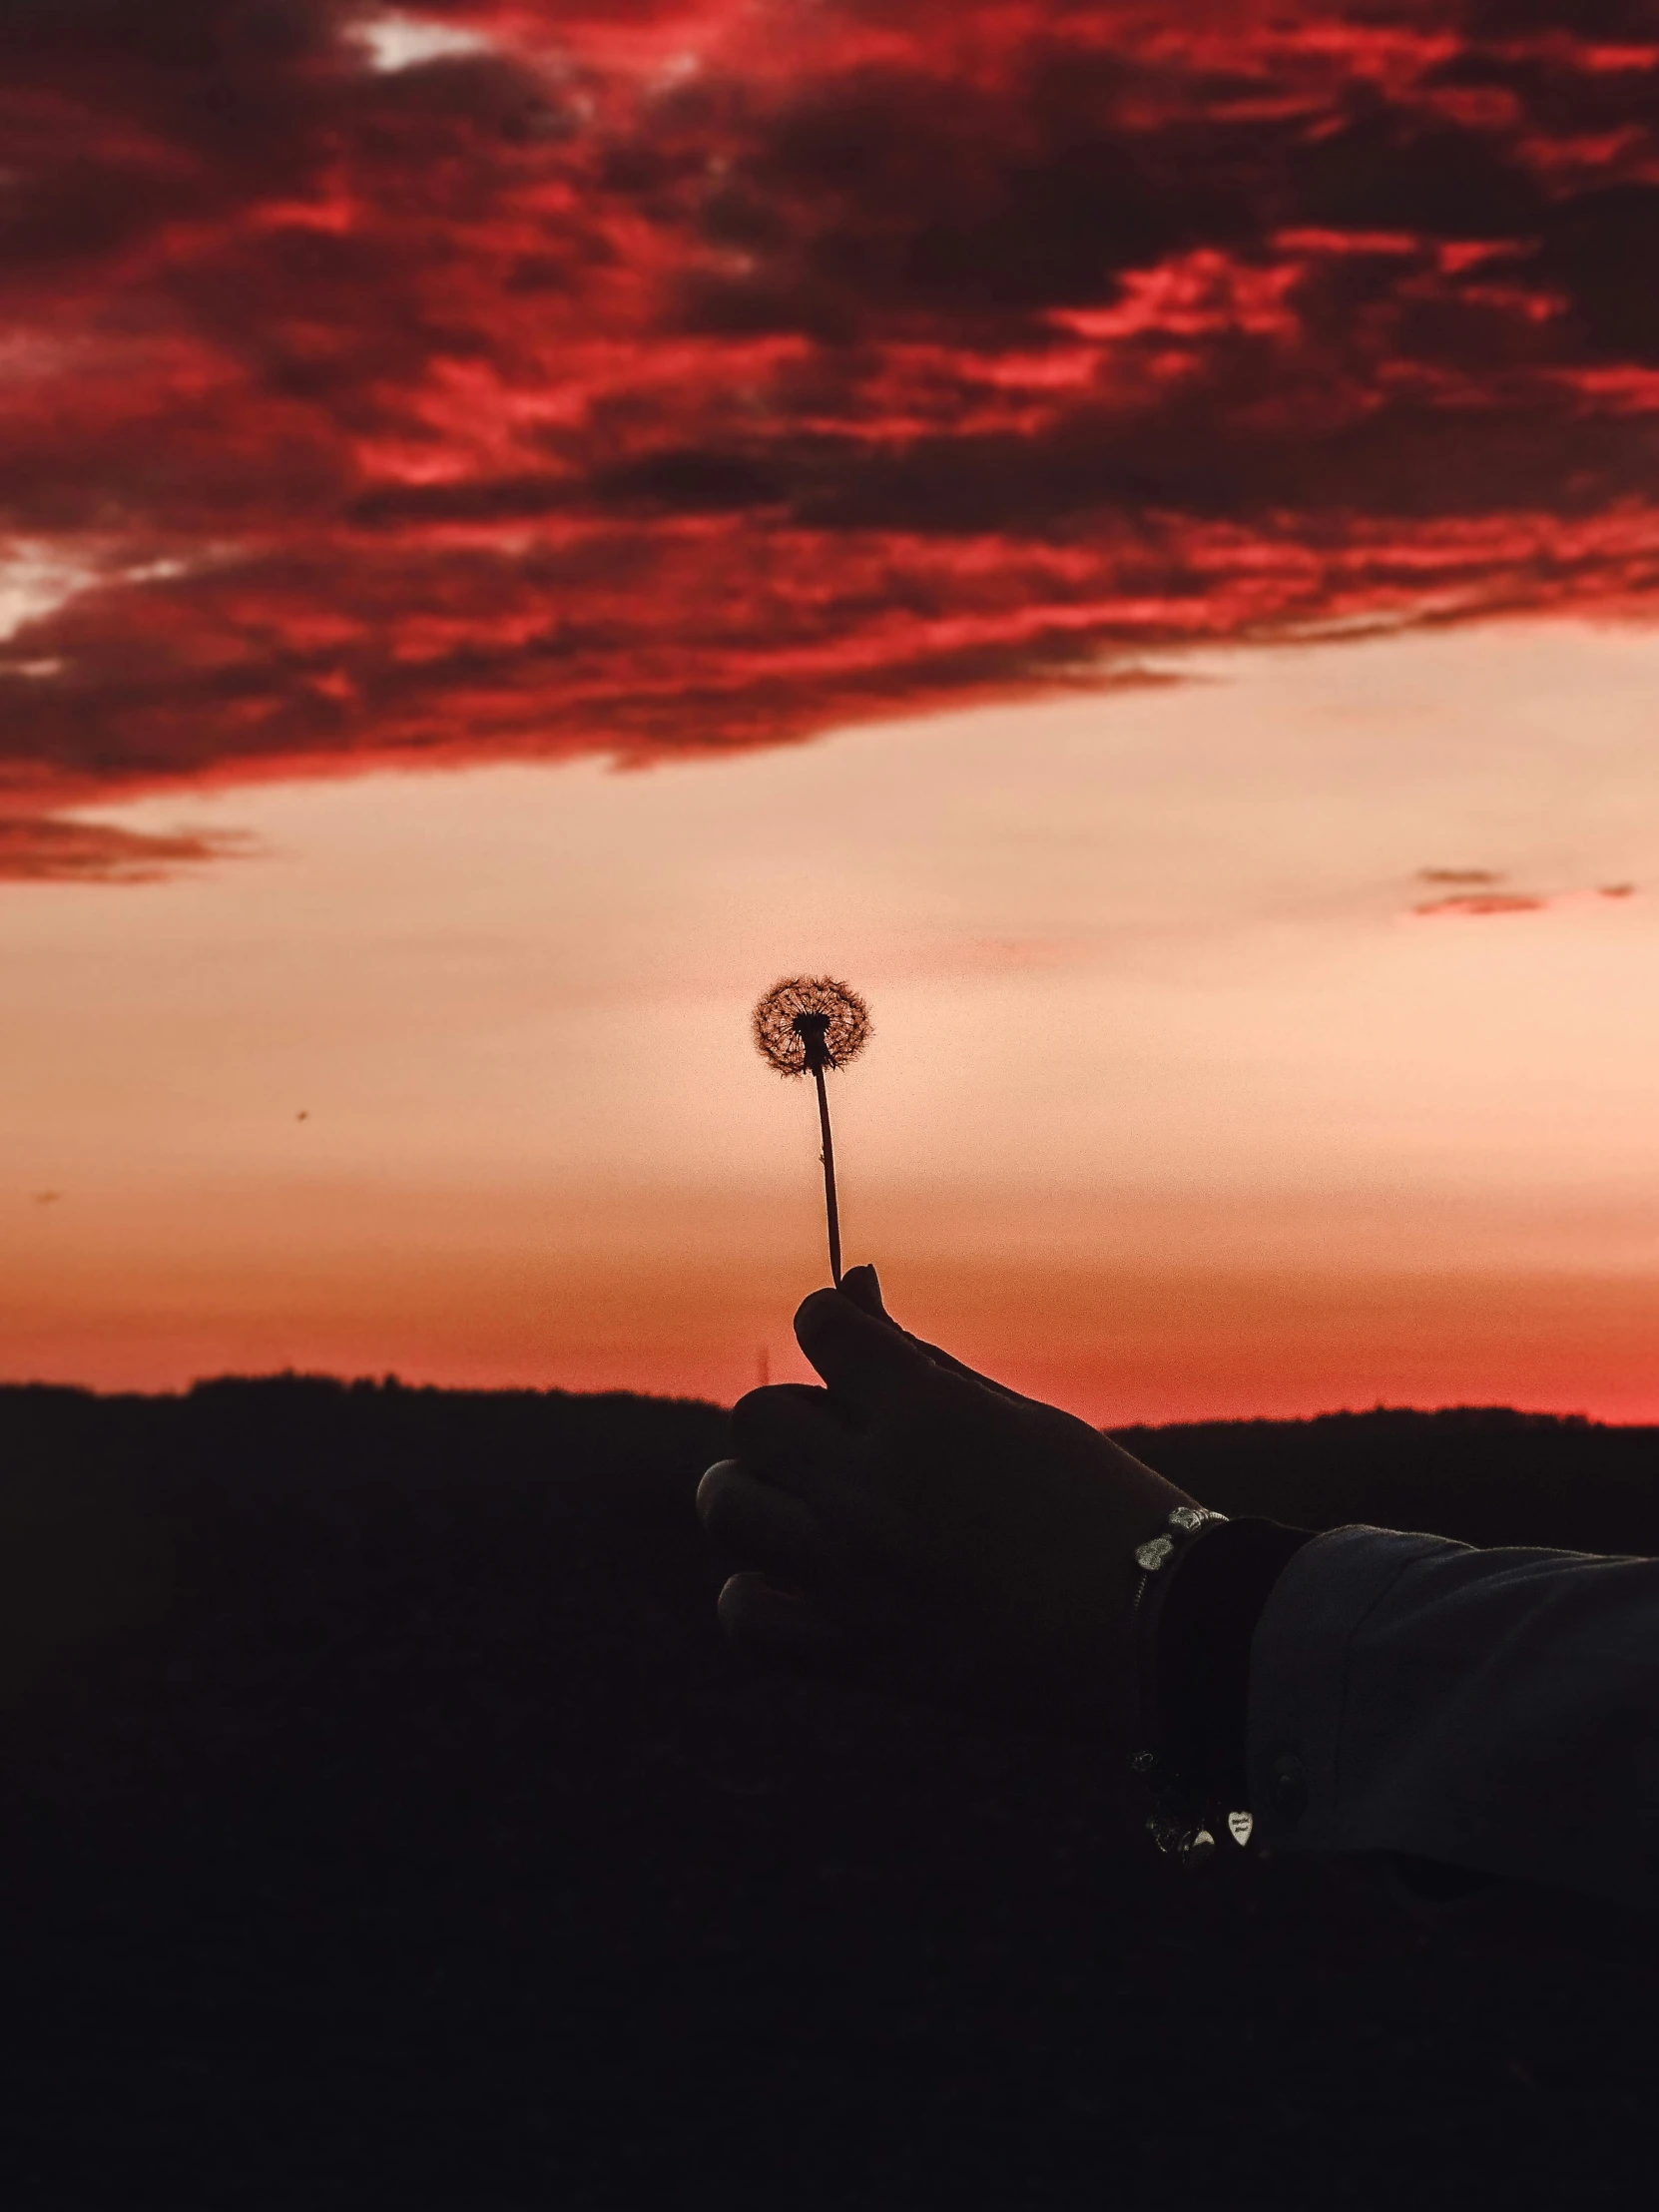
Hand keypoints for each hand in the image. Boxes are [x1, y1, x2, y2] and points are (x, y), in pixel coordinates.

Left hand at [696, 1265, 1194, 1734]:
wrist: (1158, 1638)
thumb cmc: (1102, 1508)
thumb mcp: (1017, 1415)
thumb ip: (920, 1357)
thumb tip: (852, 1286)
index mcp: (928, 1417)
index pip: (822, 1327)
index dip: (831, 1324)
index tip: (851, 1344)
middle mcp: (875, 1491)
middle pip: (759, 1417)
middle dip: (792, 1416)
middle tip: (841, 1442)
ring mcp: (857, 1577)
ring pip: (729, 1504)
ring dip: (752, 1492)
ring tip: (801, 1504)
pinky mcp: (858, 1656)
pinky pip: (745, 1616)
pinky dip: (753, 1593)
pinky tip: (796, 1578)